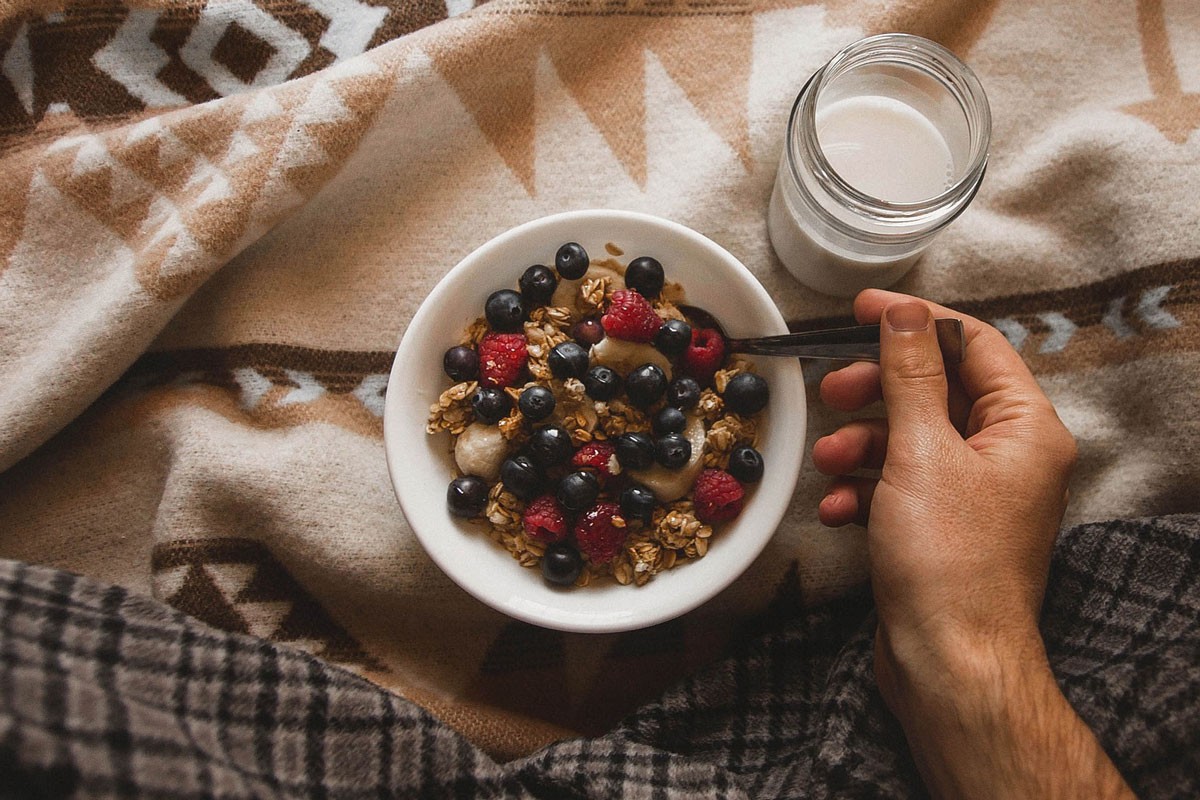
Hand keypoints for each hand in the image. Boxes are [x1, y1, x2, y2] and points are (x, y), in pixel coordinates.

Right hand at [812, 289, 1132, 798]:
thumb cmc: (948, 561)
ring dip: (862, 443)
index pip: (974, 344)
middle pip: (937, 390)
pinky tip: (840, 509)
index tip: (861, 310)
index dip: (916, 320)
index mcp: (1025, 427)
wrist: (948, 662)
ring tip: (828, 461)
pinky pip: (902, 484)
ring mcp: (976, 493)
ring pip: (912, 438)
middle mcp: (1009, 455)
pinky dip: (867, 488)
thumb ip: (910, 374)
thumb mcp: (921, 451)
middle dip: (877, 391)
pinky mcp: (944, 527)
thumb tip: (903, 313)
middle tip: (832, 390)